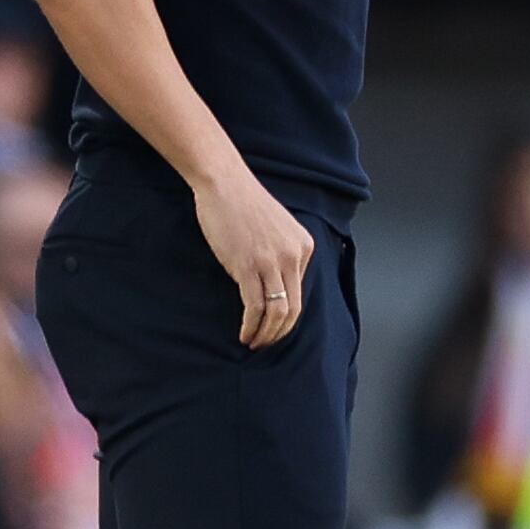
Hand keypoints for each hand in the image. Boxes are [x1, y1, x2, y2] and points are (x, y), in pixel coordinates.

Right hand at [195, 168, 315, 348]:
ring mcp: (272, 262)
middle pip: (294, 308)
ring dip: (266, 334)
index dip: (287, 314)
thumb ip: (281, 254)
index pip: (299, 292)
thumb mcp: (276, 229)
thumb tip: (273, 285)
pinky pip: (255, 306)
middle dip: (280, 332)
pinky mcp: (248, 267)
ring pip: (277, 312)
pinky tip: (244, 334)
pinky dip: (251, 325)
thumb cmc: (244, 205)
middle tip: (266, 344)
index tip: (274, 326)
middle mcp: (294, 257)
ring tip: (254, 344)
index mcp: (304, 247)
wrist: (224, 184)